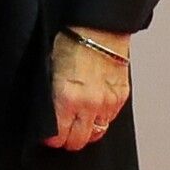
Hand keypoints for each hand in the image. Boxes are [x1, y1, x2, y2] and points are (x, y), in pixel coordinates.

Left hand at [44, 26, 131, 150]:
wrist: (100, 28)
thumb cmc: (72, 41)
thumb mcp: (50, 69)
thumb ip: (51, 95)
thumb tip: (47, 112)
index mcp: (66, 97)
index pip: (59, 136)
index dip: (52, 139)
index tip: (48, 137)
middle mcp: (89, 104)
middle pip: (79, 141)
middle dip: (68, 140)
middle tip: (62, 135)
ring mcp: (108, 102)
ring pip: (97, 133)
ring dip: (87, 131)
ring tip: (79, 124)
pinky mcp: (121, 97)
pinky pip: (110, 119)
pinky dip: (101, 118)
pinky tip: (93, 110)